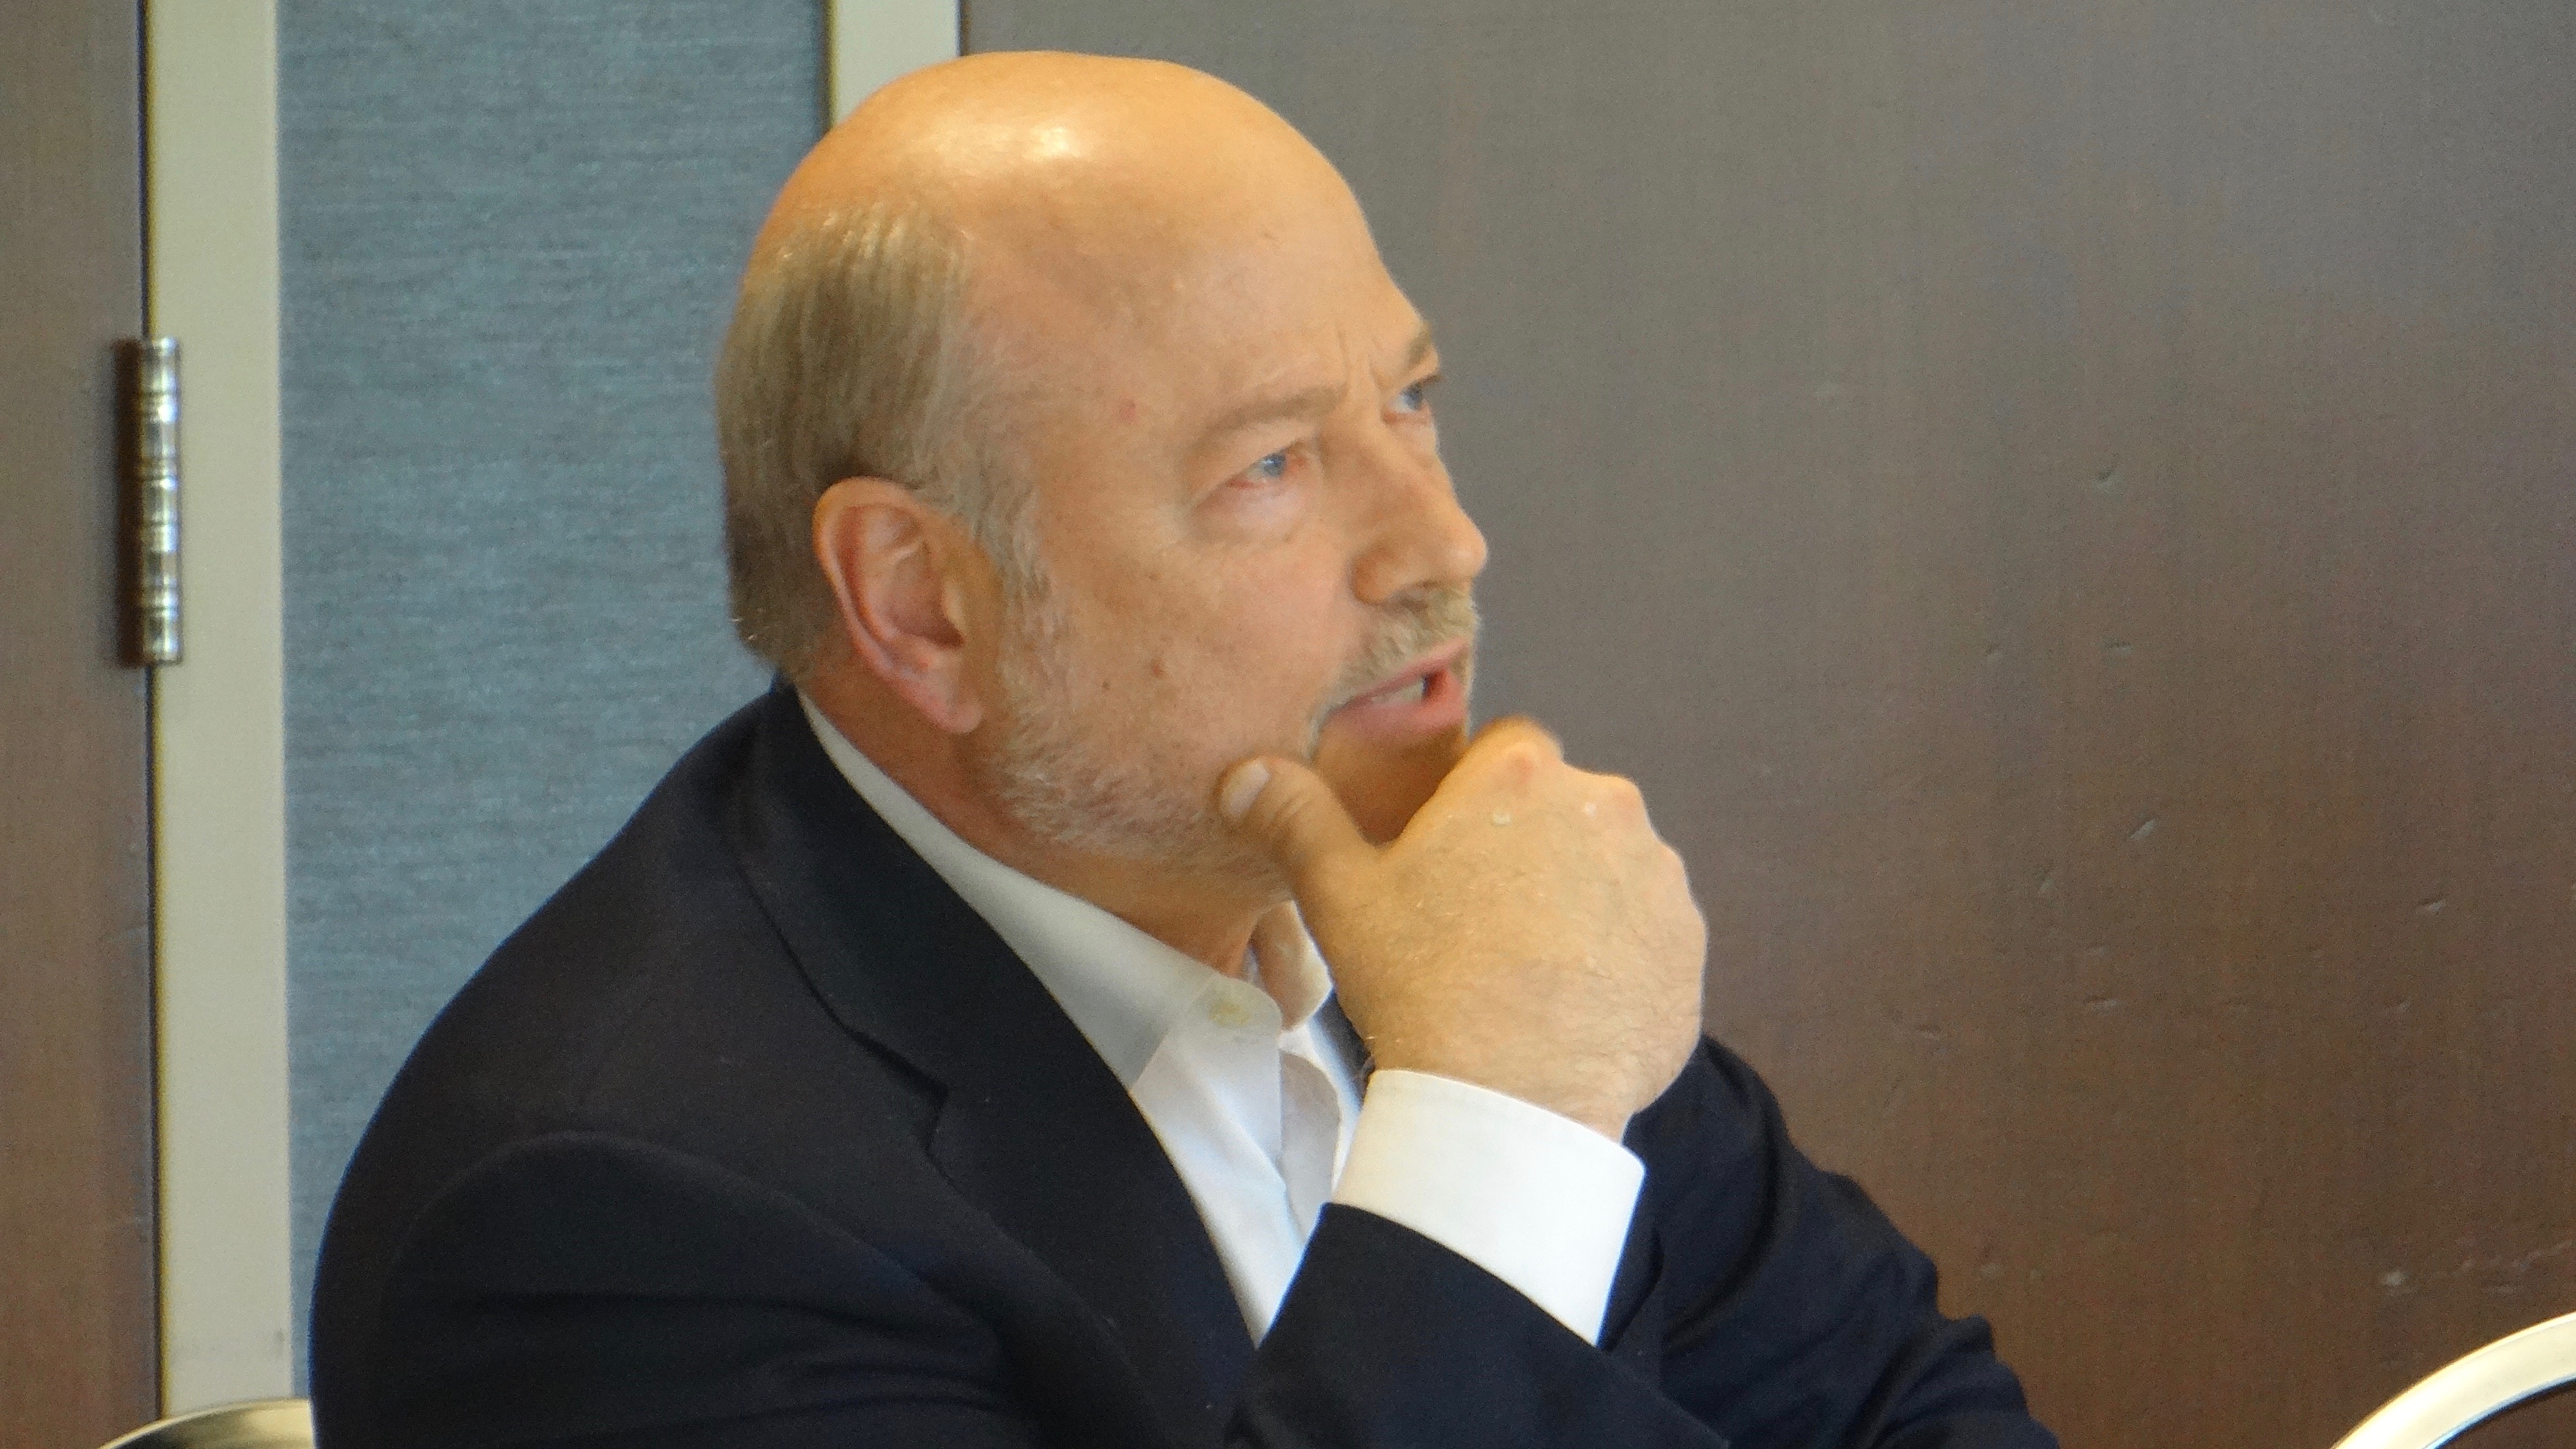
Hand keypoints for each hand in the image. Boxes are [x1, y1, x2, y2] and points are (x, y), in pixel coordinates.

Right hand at [1221, 718, 1705, 1139]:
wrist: (1513, 1104)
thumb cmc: (1422, 989)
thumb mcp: (1338, 896)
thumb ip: (1296, 818)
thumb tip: (1246, 773)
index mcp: (1523, 775)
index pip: (1507, 747)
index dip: (1475, 795)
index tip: (1451, 849)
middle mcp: (1607, 806)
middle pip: (1563, 807)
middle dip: (1528, 846)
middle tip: (1477, 918)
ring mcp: (1658, 877)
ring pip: (1609, 867)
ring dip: (1575, 898)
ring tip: (1523, 966)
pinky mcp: (1687, 945)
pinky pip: (1646, 932)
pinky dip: (1615, 955)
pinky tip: (1567, 1001)